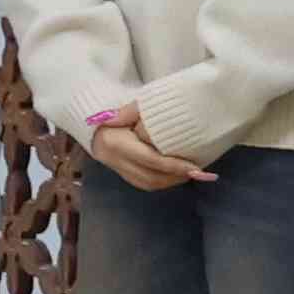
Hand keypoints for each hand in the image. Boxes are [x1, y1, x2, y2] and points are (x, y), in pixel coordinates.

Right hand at [82, 105, 216, 193]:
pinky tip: (176, 175)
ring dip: (172, 181)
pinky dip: (163, 182)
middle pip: (151, 176)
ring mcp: (117, 169)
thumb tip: (164, 115)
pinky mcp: (122, 175)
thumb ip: (140, 111)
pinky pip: (145, 184)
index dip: (174, 165)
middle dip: (176, 176)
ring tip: (190, 174)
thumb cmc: (119, 114)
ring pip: (149, 183)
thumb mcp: (129, 108)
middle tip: (198, 172)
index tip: (196, 168)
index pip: (150, 159)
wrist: (94, 126)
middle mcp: (114, 159)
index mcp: (116, 143)